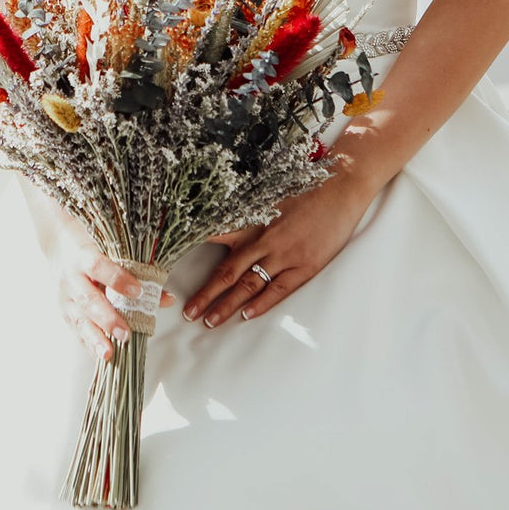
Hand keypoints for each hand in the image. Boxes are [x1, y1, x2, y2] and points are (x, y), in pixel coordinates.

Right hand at [54, 241, 175, 358]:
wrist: (60, 247)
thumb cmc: (94, 248)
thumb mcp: (113, 253)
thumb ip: (139, 273)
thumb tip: (166, 298)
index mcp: (83, 257)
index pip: (99, 267)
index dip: (117, 279)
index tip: (138, 291)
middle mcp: (71, 279)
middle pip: (88, 300)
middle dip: (107, 319)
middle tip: (125, 334)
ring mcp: (65, 298)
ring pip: (79, 320)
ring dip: (94, 338)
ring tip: (108, 354)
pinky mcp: (64, 313)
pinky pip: (76, 331)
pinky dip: (89, 345)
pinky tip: (102, 357)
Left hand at [182, 174, 377, 328]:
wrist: (340, 189)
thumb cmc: (302, 192)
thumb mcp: (266, 197)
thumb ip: (242, 213)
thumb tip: (217, 223)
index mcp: (250, 222)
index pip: (212, 238)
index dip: (189, 251)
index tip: (167, 265)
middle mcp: (262, 240)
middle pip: (226, 272)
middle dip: (205, 295)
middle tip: (187, 312)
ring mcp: (284, 254)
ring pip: (248, 285)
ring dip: (227, 305)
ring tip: (210, 320)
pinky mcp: (305, 265)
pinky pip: (279, 289)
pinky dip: (261, 303)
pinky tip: (246, 314)